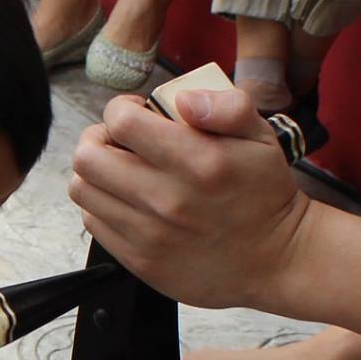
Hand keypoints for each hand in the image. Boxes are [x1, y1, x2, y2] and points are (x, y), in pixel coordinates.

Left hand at [68, 89, 311, 311]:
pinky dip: (103, 205)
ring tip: (121, 169)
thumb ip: (228, 106)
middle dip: (100, 138)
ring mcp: (150, 235)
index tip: (139, 114)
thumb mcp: (262, 137)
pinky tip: (128, 199)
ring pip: (83, 190)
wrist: (276, 260)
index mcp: (198, 162)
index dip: (122, 109)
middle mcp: (168, 200)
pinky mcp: (141, 261)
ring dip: (96, 173)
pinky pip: (95, 223)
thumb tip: (183, 98)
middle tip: (122, 141)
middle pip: (89, 157)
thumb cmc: (265, 194)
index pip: (121, 122)